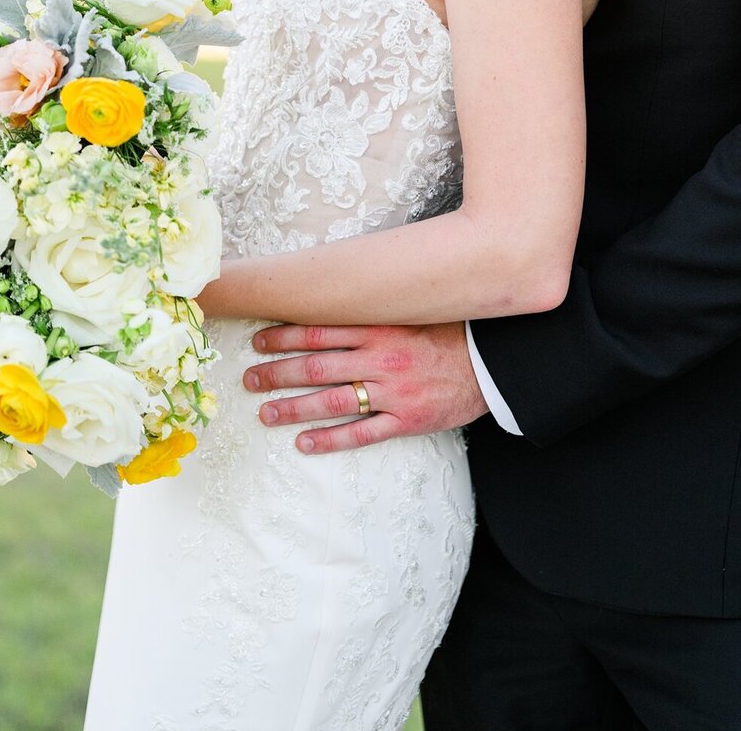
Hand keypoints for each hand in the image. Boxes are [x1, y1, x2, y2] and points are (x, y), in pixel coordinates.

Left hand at [243, 321, 487, 453]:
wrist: (491, 362)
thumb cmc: (449, 331)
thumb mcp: (411, 310)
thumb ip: (375, 309)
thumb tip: (335, 296)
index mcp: (381, 327)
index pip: (322, 330)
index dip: (285, 335)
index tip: (258, 339)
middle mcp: (382, 358)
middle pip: (318, 366)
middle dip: (278, 372)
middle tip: (249, 378)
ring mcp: (393, 392)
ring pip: (333, 401)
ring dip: (294, 407)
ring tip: (265, 412)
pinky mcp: (406, 419)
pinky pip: (362, 433)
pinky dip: (330, 440)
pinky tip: (304, 443)